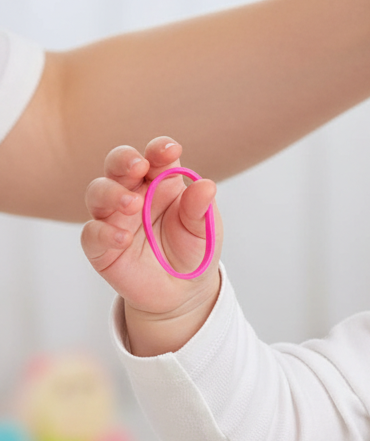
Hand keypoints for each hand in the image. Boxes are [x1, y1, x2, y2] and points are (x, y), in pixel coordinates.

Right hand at [81, 136, 222, 354]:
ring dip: (112, 193)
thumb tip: (206, 185)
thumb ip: (201, 208)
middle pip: (118, 165)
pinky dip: (104, 233)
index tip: (170, 151)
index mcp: (163, 181)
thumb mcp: (205, 229)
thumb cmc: (194, 249)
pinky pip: (92, 233)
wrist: (183, 291)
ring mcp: (114, 218)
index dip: (160, 149)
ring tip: (132, 204)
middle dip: (124, 159)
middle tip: (138, 166)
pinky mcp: (100, 246)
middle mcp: (134, 193)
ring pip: (98, 192)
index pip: (156, 156)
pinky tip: (123, 239)